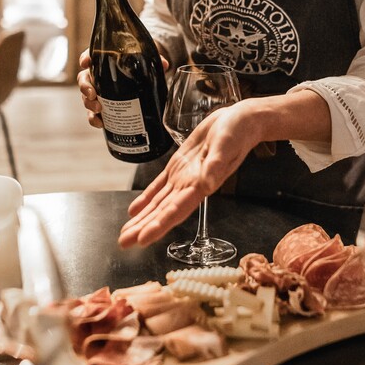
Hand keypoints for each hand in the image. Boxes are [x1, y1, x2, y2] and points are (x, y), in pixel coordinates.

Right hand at [77, 47, 169, 129]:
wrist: (141, 78)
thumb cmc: (139, 65)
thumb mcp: (147, 61)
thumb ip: (155, 60)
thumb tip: (165, 64)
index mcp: (104, 60)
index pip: (90, 55)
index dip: (85, 58)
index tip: (85, 63)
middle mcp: (97, 75)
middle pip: (84, 79)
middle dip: (85, 87)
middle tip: (93, 95)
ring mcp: (98, 91)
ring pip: (86, 97)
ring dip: (88, 104)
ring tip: (98, 110)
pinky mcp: (102, 106)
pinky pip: (93, 113)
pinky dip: (94, 119)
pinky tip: (101, 124)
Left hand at [118, 99, 260, 248]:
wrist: (240, 120)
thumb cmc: (237, 133)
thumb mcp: (226, 146)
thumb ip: (216, 165)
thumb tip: (208, 183)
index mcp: (201, 184)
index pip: (176, 210)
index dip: (159, 226)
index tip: (143, 240)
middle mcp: (190, 185)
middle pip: (162, 212)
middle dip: (143, 228)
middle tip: (124, 243)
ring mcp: (183, 176)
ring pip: (158, 202)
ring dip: (142, 218)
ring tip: (126, 233)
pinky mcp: (179, 165)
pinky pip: (159, 185)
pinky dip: (146, 197)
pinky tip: (135, 209)